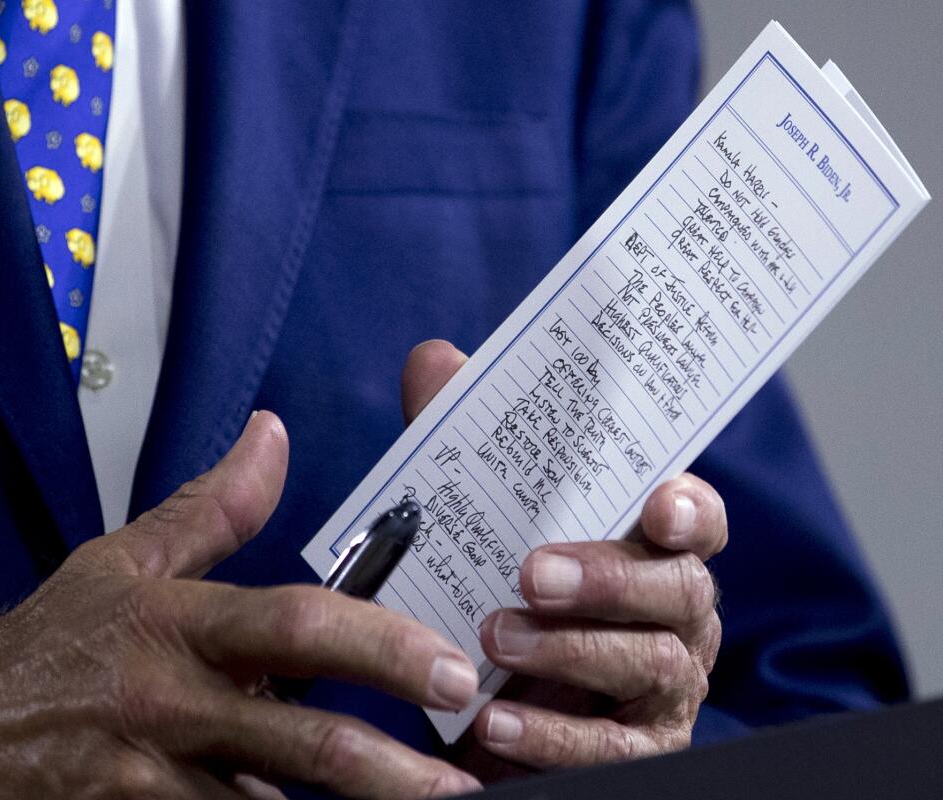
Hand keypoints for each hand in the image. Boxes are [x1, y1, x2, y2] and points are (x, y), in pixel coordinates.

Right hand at [0, 412, 481, 798]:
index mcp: (179, 625)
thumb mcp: (123, 562)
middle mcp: (171, 704)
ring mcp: (149, 780)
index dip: (378, 647)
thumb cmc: (50, 646)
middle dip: (391, 769)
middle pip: (300, 742)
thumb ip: (212, 508)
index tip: (450, 669)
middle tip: (462, 782)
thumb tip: (272, 434)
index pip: (293, 627)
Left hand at [401, 341, 725, 773]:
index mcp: (650, 548)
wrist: (481, 703)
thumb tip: (435, 358)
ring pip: (649, 665)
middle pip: (678, 589)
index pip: (696, 520)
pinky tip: (496, 721)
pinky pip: (611, 749)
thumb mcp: (478, 517)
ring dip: (571, 651)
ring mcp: (664, 688)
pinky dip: (554, 735)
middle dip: (609, 578)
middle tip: (531, 573)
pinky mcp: (639, 750)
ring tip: (494, 635)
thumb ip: (463, 445)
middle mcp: (674, 615)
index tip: (659, 504)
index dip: (691, 509)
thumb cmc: (500, 591)